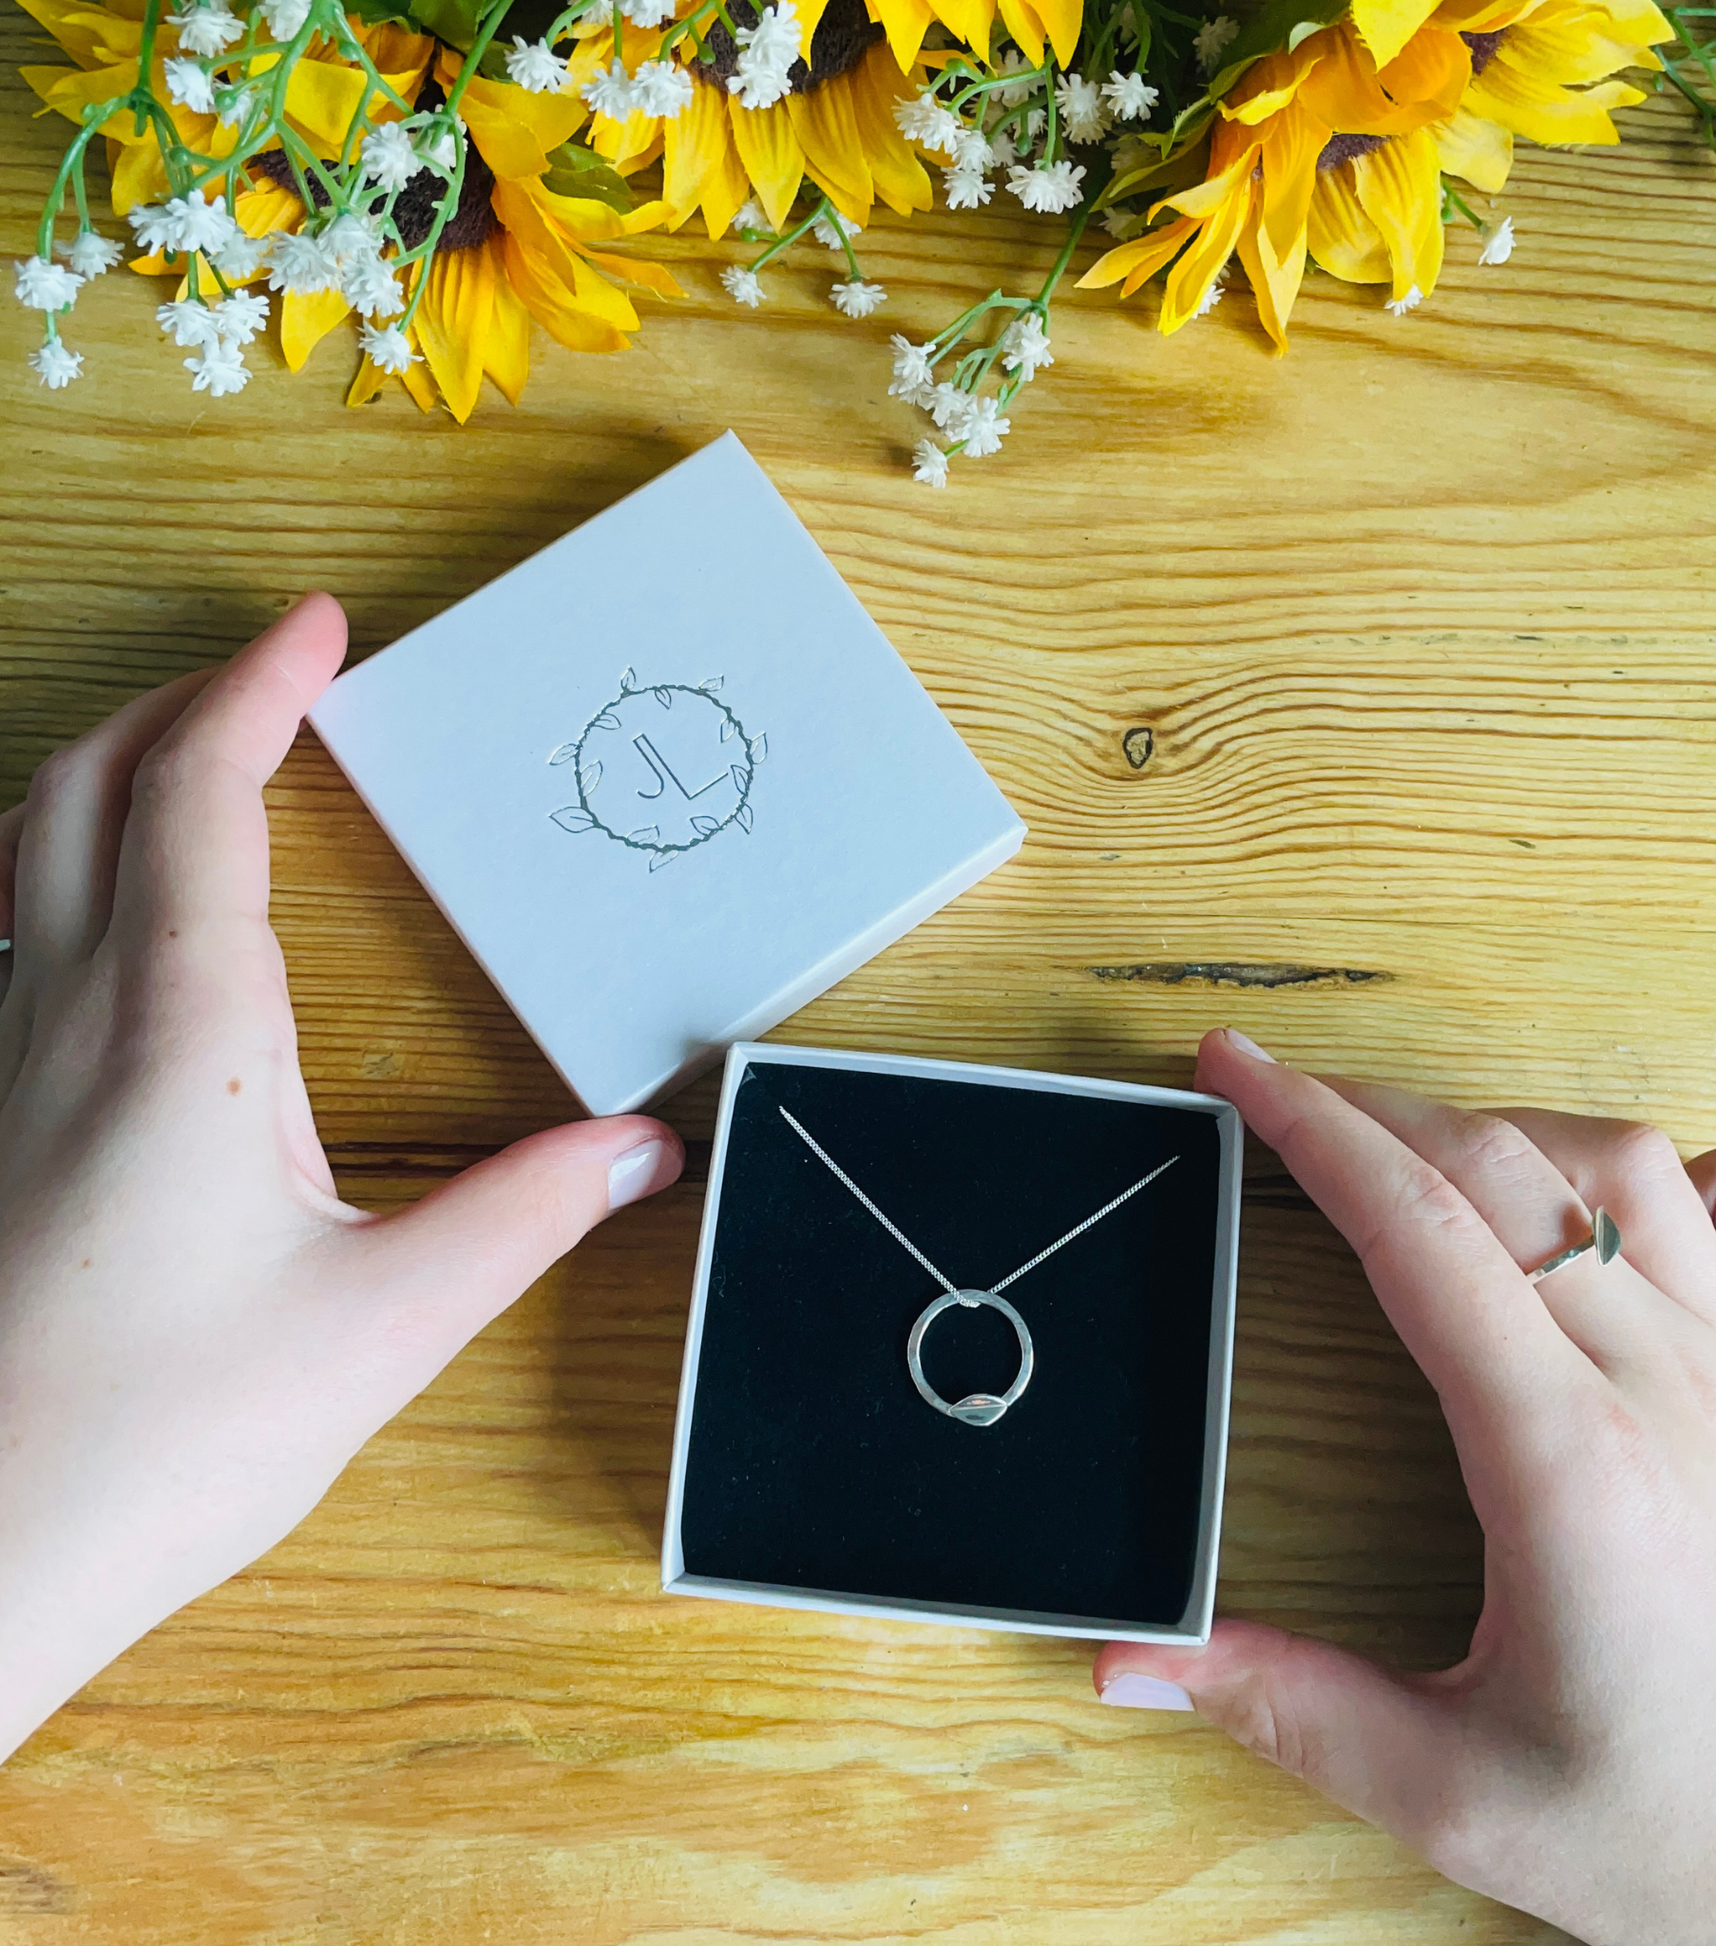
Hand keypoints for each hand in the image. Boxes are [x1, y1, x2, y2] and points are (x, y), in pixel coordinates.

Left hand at [0, 596, 683, 1763]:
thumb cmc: (158, 1438)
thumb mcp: (383, 1326)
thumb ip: (522, 1216)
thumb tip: (641, 1149)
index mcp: (180, 1029)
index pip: (199, 793)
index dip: (259, 688)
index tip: (323, 626)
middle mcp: (64, 1015)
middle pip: (84, 783)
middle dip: (178, 700)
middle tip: (274, 674)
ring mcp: (0, 1063)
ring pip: (23, 846)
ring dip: (109, 767)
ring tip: (197, 758)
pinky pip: (3, 928)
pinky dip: (60, 858)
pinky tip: (108, 919)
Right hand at [1098, 1028, 1715, 1945]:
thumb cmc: (1701, 1844)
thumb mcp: (1461, 1796)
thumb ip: (1287, 1707)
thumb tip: (1132, 1661)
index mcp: (1562, 1457)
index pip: (1414, 1228)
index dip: (1309, 1129)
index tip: (1237, 1069)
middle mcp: (1659, 1382)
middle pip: (1499, 1170)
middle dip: (1371, 1109)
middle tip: (1281, 1097)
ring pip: (1628, 1168)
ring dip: (1512, 1129)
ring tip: (1428, 1149)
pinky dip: (1708, 1178)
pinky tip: (1647, 1205)